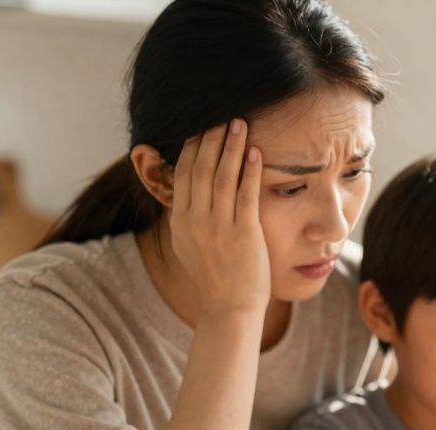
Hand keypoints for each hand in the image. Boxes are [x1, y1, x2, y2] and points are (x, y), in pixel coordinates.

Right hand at [168, 119, 269, 316]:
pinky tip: (255, 153)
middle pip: (201, 168)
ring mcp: (218, 227)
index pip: (183, 173)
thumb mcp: (189, 245)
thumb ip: (188, 216)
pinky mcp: (243, 234)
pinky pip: (246, 195)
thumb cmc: (215, 277)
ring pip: (222, 177)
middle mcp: (195, 221)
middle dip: (211, 138)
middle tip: (221, 114)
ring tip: (239, 123)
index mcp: (180, 221)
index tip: (201, 125)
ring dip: (231, 146)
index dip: (193, 147)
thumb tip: (186, 191)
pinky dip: (249, 171)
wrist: (229, 309)